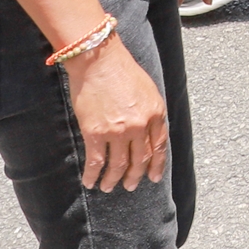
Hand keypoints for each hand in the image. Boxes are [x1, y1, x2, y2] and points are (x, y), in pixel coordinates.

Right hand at [65, 33, 168, 191]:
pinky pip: (95, 161)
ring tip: (109, 187)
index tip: (153, 178)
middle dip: (135, 176)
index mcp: (156, 114)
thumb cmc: (123, 71)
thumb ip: (150, 113)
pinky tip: (90, 181)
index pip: (159, 147)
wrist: (99, 61)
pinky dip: (92, 174)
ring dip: (114, 180)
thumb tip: (148, 133)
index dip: (156, 165)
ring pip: (118, 165)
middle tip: (130, 186)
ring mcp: (117, 131)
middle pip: (139, 159)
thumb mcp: (148, 91)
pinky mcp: (95, 133)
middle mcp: (139, 126)